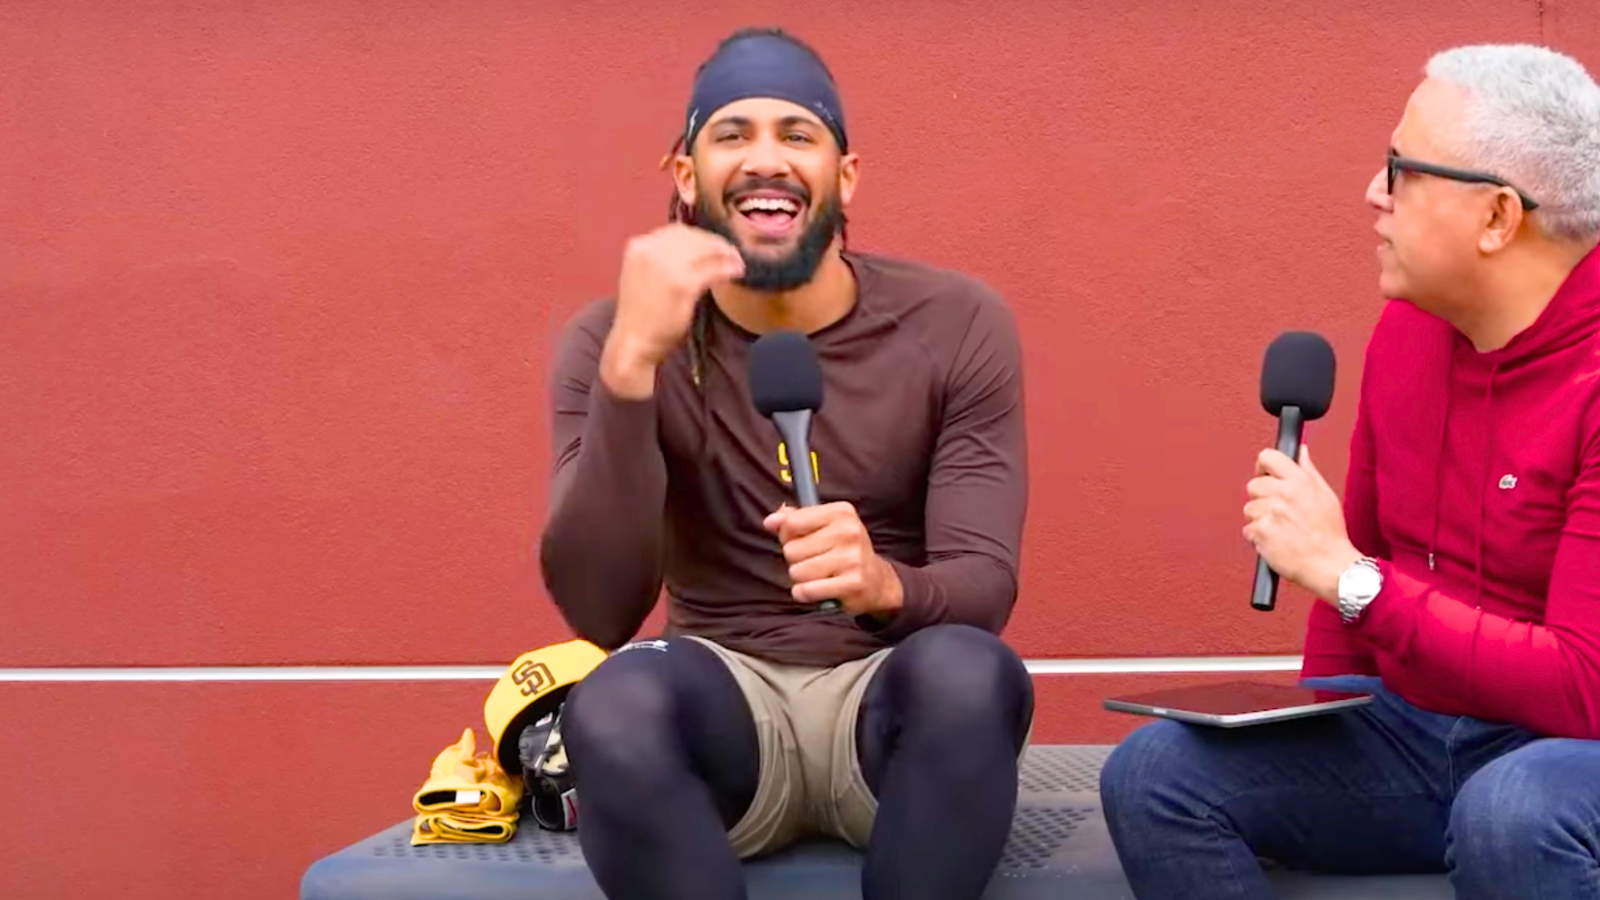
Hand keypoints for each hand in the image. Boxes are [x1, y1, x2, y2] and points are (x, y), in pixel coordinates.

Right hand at [601, 224, 744, 397]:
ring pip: (706, 250)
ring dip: (727, 254)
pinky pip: (713, 270)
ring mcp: (666, 267)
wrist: (633, 342)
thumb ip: (661, 259)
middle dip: (716, 243)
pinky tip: (736, 273)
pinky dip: (728, 269)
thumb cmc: (640, 314)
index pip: (676, 231)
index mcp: (638, 246)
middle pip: (694, 237)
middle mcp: (650, 250)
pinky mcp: (683, 285)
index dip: (700, 236)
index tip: (714, 245)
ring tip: (737, 263)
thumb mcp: (642, 275)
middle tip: (732, 253)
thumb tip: (694, 248)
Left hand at [763, 502, 902, 616]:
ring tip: (819, 576)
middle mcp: (849, 531)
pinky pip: (808, 590)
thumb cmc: (842, 550)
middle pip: (791, 550)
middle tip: (816, 561)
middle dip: (796, 560)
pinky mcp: (853, 583)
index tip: (801, 540)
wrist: (876, 579)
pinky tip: (819, 589)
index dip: (787, 536)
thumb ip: (793, 519)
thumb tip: (770, 521)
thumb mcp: (822, 527)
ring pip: (797, 572)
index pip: (791, 523)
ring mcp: (853, 558)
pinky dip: (807, 593)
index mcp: (841, 512)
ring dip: (802, 579)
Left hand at [1243, 445, 1361, 601]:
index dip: (1263, 467)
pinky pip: (1248, 530)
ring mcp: (1271, 512)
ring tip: (1281, 530)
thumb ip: (1308, 471)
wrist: (1329, 565)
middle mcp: (1284, 493)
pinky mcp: (1261, 531)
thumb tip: (1300, 451)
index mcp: (1300, 481)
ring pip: (1249, 509)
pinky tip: (1276, 542)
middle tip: (1278, 513)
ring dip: (1259, 520)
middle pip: (1253, 485)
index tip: (1265, 476)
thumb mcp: (1326, 496)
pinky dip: (1257, 538)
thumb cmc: (1330, 534)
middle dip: (1261, 499)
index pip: (1268, 457)